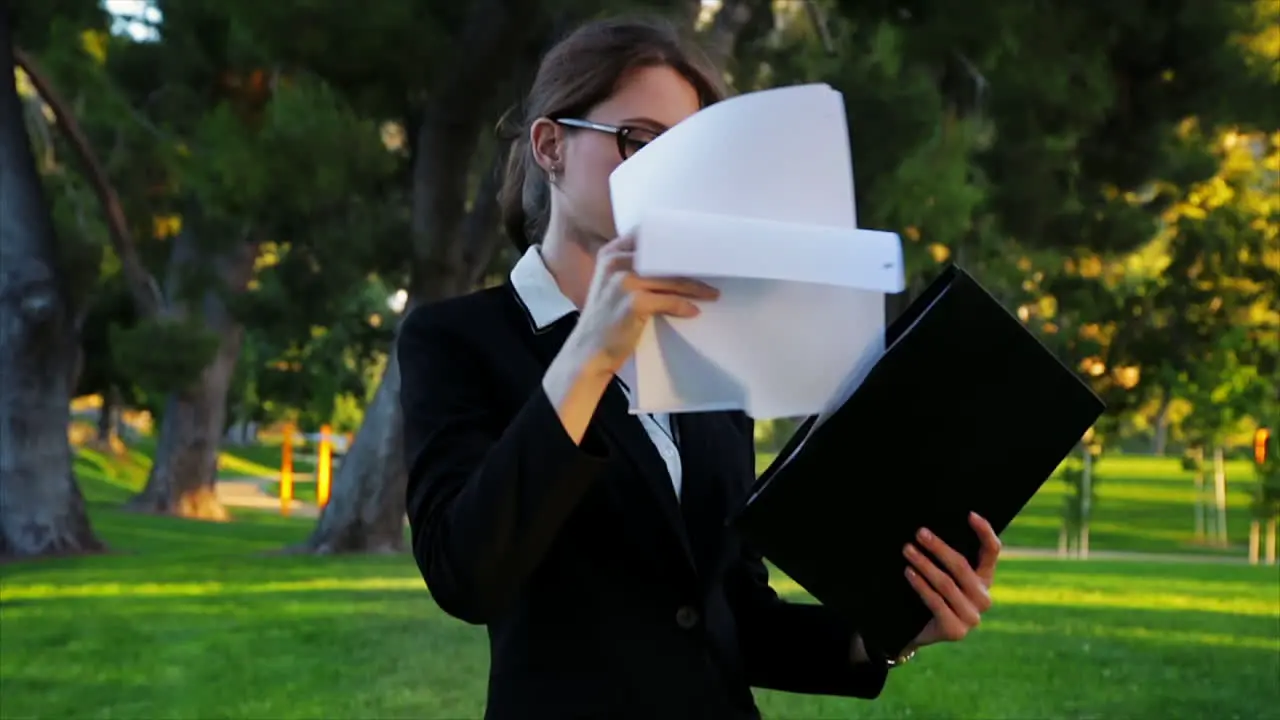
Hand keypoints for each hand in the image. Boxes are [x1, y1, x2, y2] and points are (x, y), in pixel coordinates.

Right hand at [570, 234, 718, 374]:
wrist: (588, 352)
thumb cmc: (605, 321)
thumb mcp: (612, 286)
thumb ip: (633, 269)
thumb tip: (675, 264)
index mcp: (611, 254)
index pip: (648, 235)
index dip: (673, 239)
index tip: (695, 246)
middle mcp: (616, 262)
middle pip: (665, 256)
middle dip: (691, 263)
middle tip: (713, 269)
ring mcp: (624, 281)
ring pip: (672, 279)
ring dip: (696, 288)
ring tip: (712, 294)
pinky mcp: (635, 302)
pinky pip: (671, 300)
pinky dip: (685, 306)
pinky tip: (694, 311)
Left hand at [903, 512, 1001, 650]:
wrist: (920, 630)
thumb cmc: (933, 592)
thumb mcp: (944, 572)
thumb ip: (947, 557)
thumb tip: (931, 528)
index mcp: (985, 579)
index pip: (991, 552)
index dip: (984, 533)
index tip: (970, 515)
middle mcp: (984, 598)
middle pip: (962, 566)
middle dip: (939, 548)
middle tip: (920, 533)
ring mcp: (972, 617)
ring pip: (946, 584)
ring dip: (924, 564)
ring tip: (908, 550)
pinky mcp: (956, 630)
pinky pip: (936, 602)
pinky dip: (920, 585)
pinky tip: (908, 572)